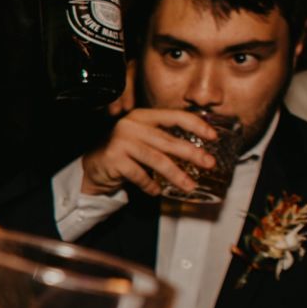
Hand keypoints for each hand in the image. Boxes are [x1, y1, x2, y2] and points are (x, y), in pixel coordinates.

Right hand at [79, 108, 219, 197]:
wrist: (93, 166)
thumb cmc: (124, 153)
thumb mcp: (143, 140)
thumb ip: (164, 140)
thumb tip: (197, 152)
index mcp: (142, 116)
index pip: (174, 116)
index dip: (196, 125)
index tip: (213, 136)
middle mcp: (131, 125)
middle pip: (168, 141)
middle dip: (192, 154)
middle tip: (209, 164)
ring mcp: (121, 141)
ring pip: (157, 159)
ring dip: (176, 175)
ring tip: (189, 186)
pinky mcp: (113, 158)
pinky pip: (139, 175)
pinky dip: (150, 185)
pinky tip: (156, 191)